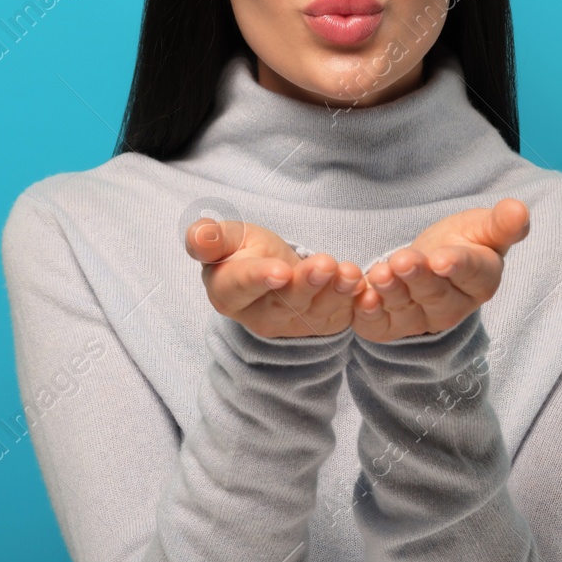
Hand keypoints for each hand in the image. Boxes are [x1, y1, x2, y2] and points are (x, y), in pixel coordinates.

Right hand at [185, 217, 365, 338]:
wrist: (274, 270)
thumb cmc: (245, 251)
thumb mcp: (227, 238)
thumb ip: (210, 238)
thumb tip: (198, 237)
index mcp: (229, 293)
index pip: (242, 286)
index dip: (260, 278)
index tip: (279, 271)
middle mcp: (260, 317)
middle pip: (284, 303)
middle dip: (306, 285)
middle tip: (324, 264)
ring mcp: (293, 325)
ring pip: (315, 312)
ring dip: (336, 293)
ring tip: (349, 272)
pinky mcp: (321, 325)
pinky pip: (339, 317)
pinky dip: (354, 303)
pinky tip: (363, 286)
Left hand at [351, 198, 530, 342]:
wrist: (425, 263)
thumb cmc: (459, 244)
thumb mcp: (481, 228)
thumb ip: (500, 224)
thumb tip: (519, 209)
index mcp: (480, 281)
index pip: (471, 273)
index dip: (457, 266)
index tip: (442, 259)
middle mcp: (451, 306)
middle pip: (435, 294)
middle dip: (418, 278)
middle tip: (402, 261)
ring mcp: (420, 319)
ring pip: (405, 308)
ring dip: (390, 292)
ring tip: (379, 274)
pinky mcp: (390, 325)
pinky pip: (378, 324)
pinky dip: (366, 313)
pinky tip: (359, 295)